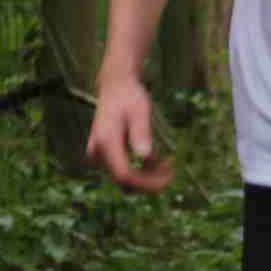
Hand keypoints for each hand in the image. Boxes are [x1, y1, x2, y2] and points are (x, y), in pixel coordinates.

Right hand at [84, 74, 174, 190]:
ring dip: (146, 178)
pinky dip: (141, 173)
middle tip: (172, 170)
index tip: (170, 176)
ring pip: (124, 181)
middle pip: (124, 182)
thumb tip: (145, 157)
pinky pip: (123, 173)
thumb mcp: (140, 111)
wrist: (115, 87)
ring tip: (167, 164)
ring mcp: (98, 156)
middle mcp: (98, 152)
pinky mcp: (104, 157)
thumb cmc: (130, 97)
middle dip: (150, 182)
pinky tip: (158, 161)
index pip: (124, 175)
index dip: (147, 183)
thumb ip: (141, 133)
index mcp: (106, 141)